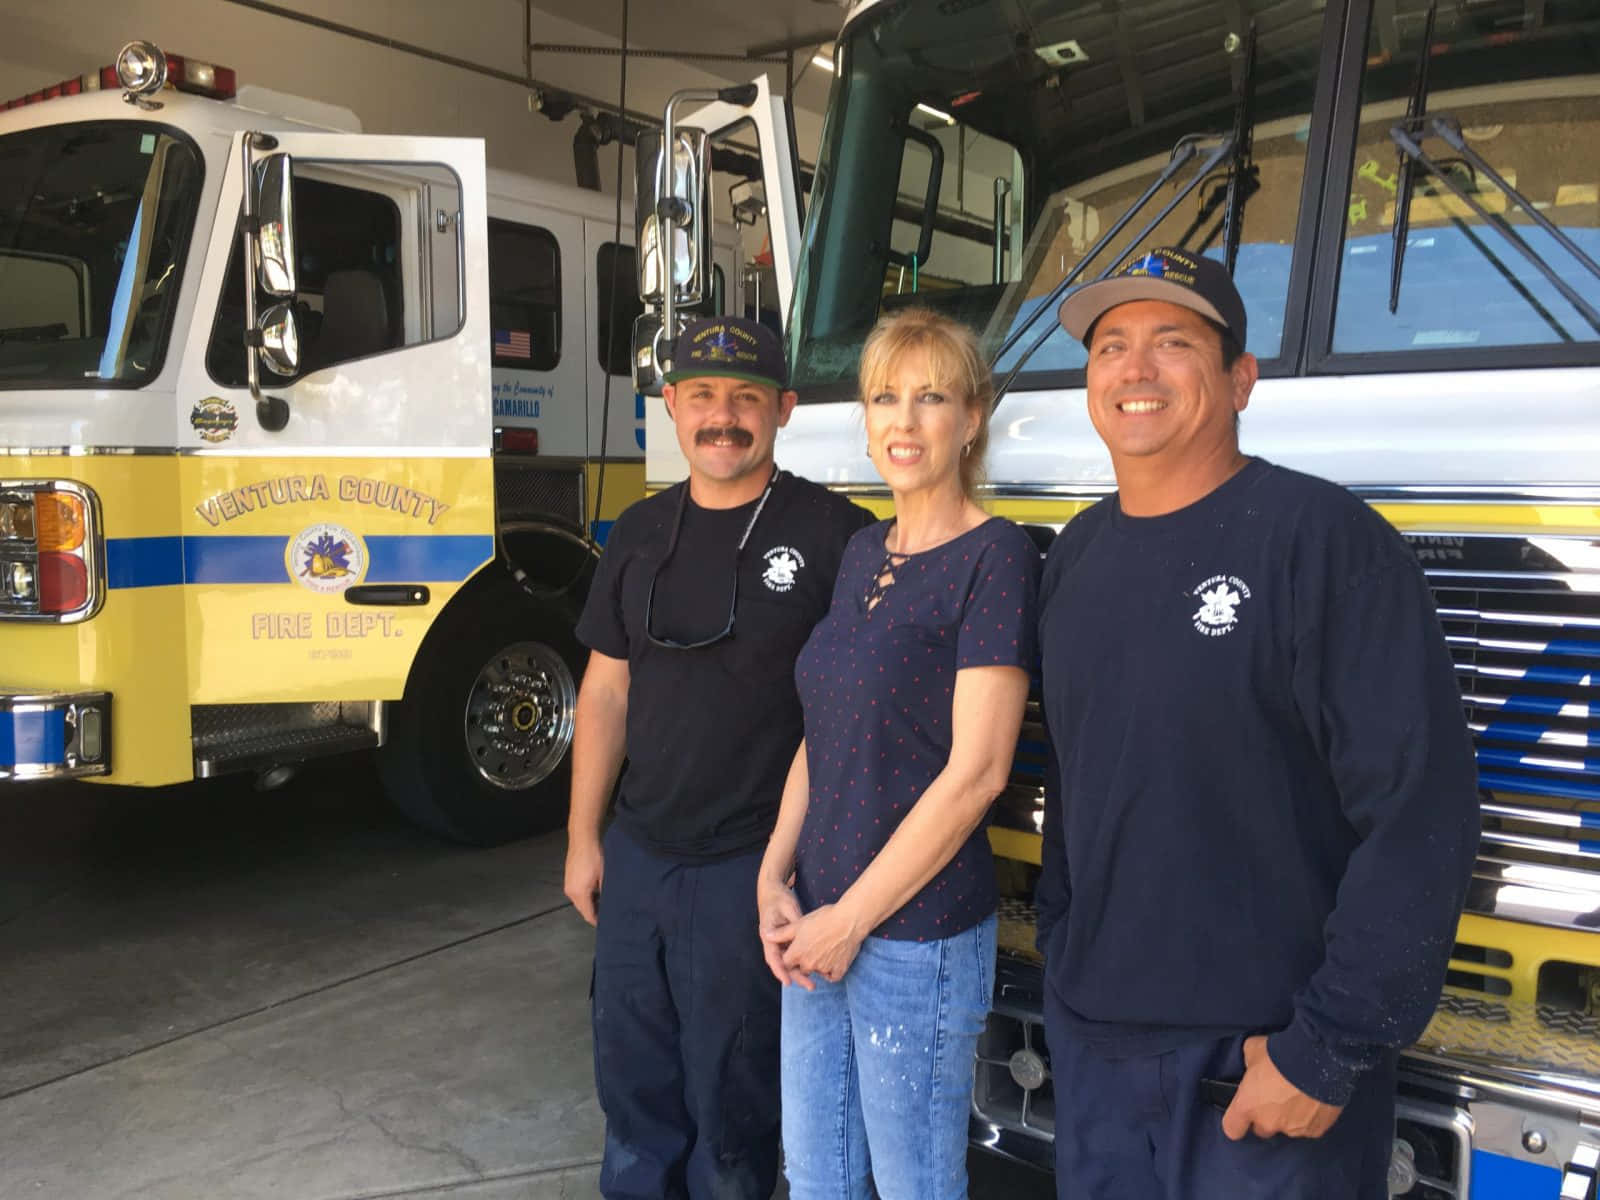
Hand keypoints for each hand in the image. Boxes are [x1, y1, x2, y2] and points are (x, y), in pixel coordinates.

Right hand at [564, 835, 603, 925]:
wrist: (583, 838)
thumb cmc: (596, 856)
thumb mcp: (604, 877)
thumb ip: (605, 893)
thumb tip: (610, 904)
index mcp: (579, 893)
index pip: (588, 914)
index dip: (597, 920)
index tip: (607, 923)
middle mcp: (570, 891)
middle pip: (582, 908)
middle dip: (594, 912)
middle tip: (608, 912)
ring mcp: (568, 884)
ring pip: (579, 900)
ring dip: (590, 902)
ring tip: (604, 900)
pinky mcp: (568, 877)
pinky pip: (577, 892)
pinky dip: (585, 894)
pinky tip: (595, 889)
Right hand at [757, 874, 809, 987]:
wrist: (772, 891)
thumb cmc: (779, 898)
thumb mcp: (788, 907)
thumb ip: (795, 923)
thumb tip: (804, 936)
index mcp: (768, 934)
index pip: (773, 957)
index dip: (781, 971)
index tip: (788, 983)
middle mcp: (771, 941)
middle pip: (782, 964)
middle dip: (795, 976)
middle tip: (810, 986)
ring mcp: (778, 942)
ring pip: (787, 961)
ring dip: (798, 972)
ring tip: (813, 983)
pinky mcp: (784, 941)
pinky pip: (791, 955)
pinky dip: (799, 963)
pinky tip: (812, 969)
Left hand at [780, 902, 864, 985]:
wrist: (849, 920)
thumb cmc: (824, 918)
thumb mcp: (799, 923)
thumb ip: (781, 933)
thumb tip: (766, 936)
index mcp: (797, 953)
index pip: (786, 963)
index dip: (789, 957)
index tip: (795, 950)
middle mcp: (809, 964)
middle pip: (802, 969)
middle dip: (804, 962)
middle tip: (812, 948)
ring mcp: (824, 968)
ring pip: (817, 971)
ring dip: (818, 966)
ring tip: (825, 950)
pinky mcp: (839, 970)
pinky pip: (832, 977)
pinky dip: (832, 972)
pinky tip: (833, 960)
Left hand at [1221, 1036, 1343, 1140]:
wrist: (1318, 1061)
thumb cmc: (1279, 1055)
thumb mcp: (1253, 1050)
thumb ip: (1249, 1064)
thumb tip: (1254, 1066)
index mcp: (1247, 1106)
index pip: (1232, 1128)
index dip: (1236, 1122)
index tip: (1242, 1114)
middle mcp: (1268, 1123)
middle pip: (1261, 1129)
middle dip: (1266, 1117)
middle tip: (1274, 1098)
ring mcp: (1293, 1130)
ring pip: (1286, 1129)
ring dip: (1289, 1117)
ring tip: (1298, 1097)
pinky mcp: (1316, 1131)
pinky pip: (1309, 1127)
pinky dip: (1310, 1118)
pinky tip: (1314, 1101)